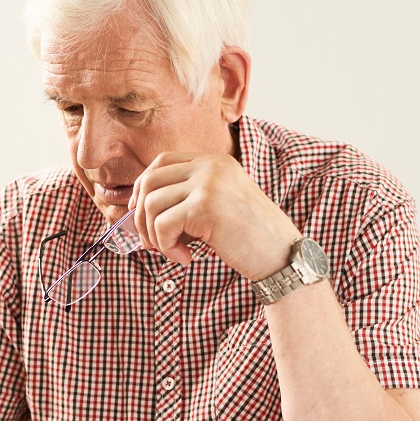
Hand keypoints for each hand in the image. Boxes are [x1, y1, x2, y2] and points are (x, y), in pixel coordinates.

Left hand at [129, 152, 300, 279]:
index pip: (161, 161)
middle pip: (149, 180)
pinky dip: (166, 247)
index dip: (143, 188)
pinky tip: (185, 259)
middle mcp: (211, 165)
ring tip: (173, 252)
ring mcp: (208, 182)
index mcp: (214, 161)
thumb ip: (186, 198)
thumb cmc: (248, 238)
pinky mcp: (205, 206)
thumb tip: (137, 207)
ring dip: (154, 235)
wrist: (282, 256)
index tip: (142, 216)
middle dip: (140, 216)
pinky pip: (162, 225)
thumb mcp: (216, 206)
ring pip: (151, 204)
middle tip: (151, 243)